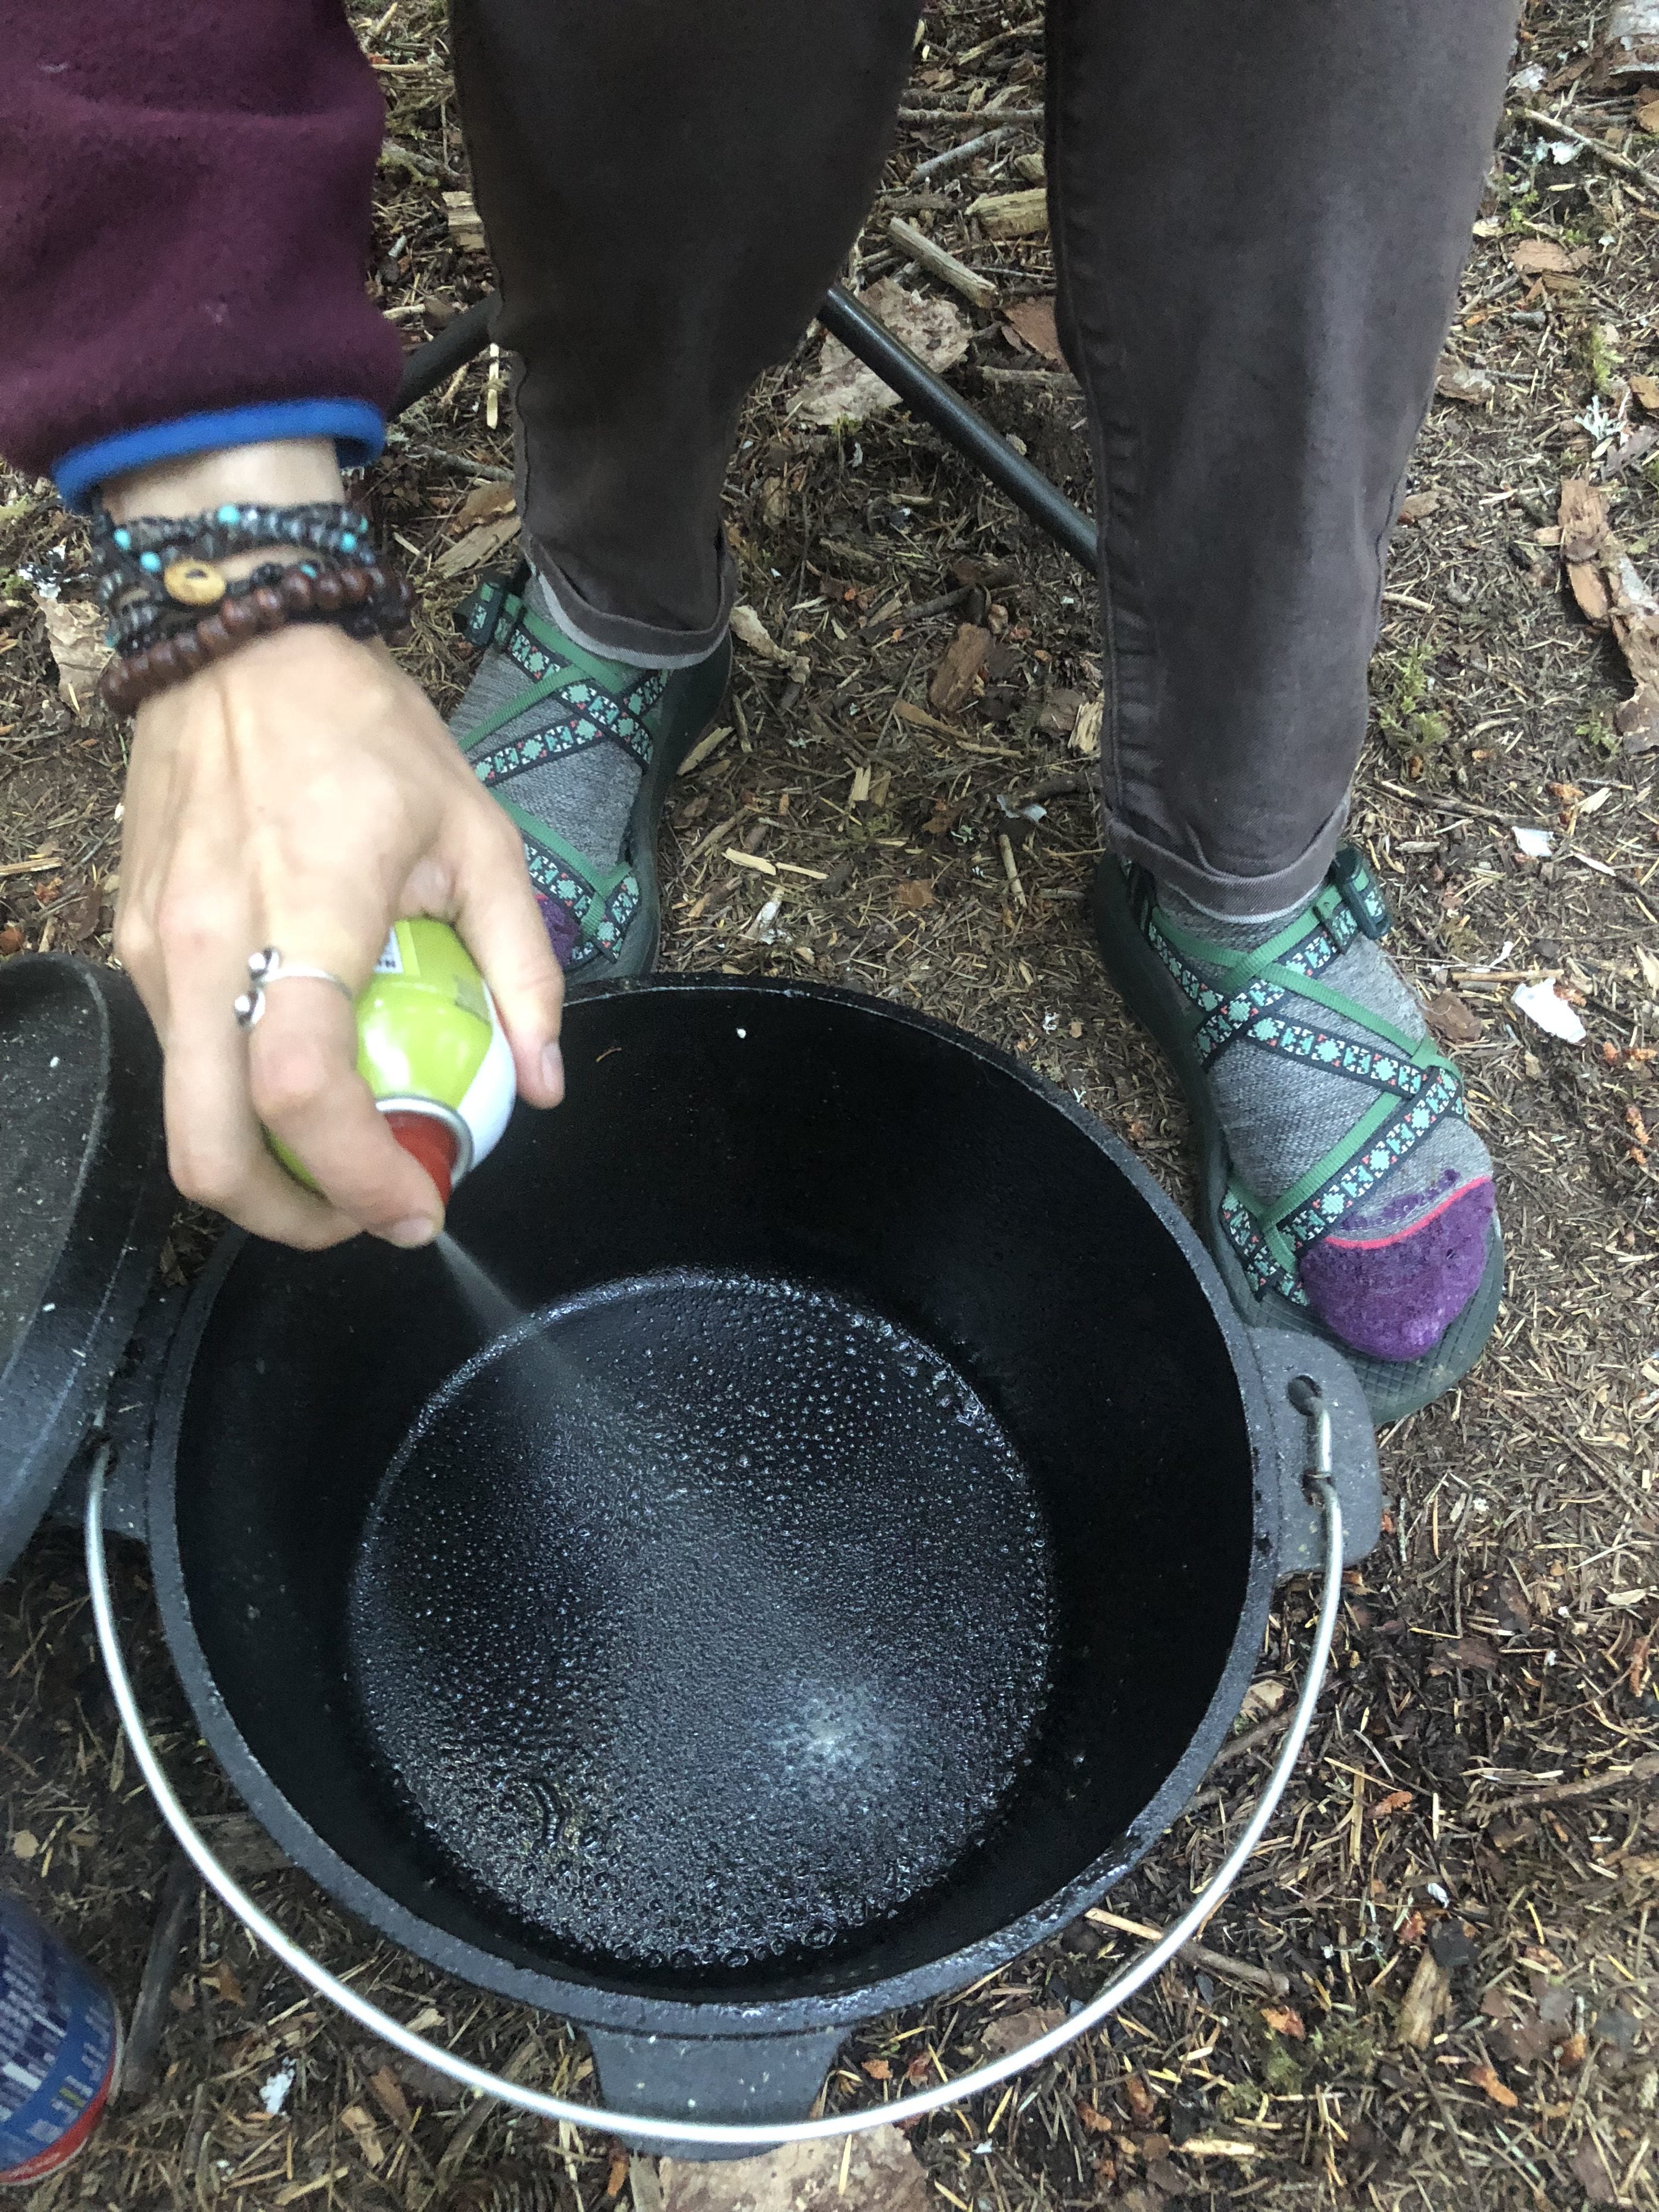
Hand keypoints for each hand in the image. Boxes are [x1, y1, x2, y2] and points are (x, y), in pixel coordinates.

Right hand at [114, 619, 564, 1247]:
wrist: (239, 642)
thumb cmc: (368, 735)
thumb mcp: (482, 837)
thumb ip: (521, 969)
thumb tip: (542, 1085)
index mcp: (305, 912)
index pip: (303, 1090)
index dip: (358, 1179)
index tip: (417, 1210)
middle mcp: (208, 943)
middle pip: (210, 1145)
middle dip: (287, 1216)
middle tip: (362, 1216)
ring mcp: (156, 946)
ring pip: (183, 1111)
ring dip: (258, 1165)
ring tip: (339, 1158)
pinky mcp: (132, 938)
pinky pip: (176, 1054)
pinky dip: (231, 1099)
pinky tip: (295, 1081)